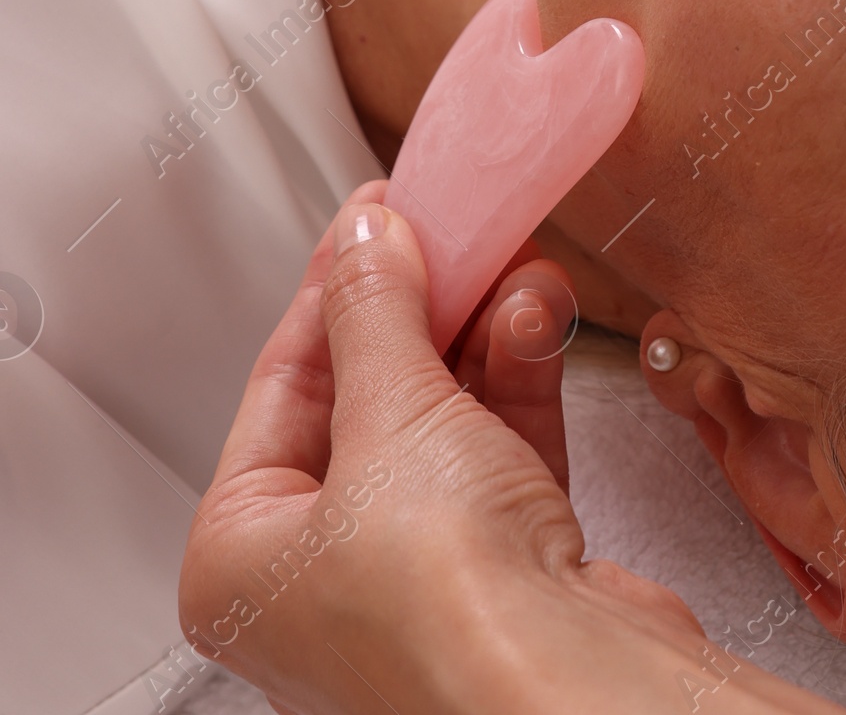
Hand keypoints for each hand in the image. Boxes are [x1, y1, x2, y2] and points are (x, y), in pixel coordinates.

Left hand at [180, 188, 826, 714]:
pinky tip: (539, 321)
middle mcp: (323, 581)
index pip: (282, 387)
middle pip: (369, 399)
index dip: (334, 288)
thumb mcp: (390, 412)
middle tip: (451, 228)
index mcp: (243, 563)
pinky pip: (502, 451)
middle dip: (424, 308)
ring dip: (484, 335)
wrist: (565, 687)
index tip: (376, 215)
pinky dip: (522, 382)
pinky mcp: (508, 572)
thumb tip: (365, 241)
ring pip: (445, 421)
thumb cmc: (446, 606)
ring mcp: (420, 580)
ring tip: (512, 266)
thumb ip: (376, 311)